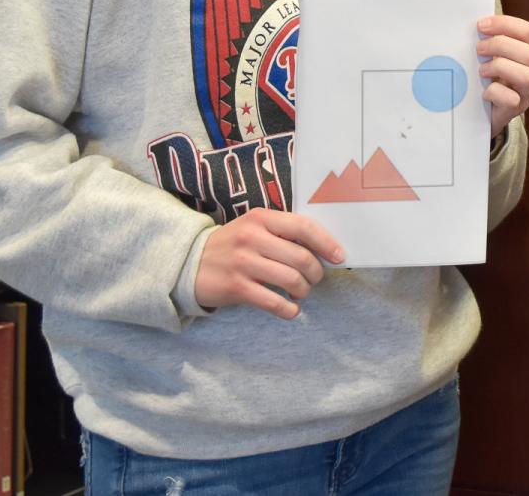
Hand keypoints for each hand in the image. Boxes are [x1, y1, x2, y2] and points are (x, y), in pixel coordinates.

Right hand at [195, 208, 344, 319]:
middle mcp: (252, 237)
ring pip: (291, 280)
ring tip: (301, 293)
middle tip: (315, 279)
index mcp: (261, 218)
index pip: (303, 227)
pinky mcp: (236, 288)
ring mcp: (243, 263)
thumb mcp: (254, 228)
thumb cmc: (233, 245)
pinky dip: (289, 310)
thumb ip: (283, 232)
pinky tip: (291, 309)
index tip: (339, 256)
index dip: (326, 242)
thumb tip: (322, 247)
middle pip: (301, 257)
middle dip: (316, 272)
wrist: (189, 263)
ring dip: (304, 291)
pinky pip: (274, 302)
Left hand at [478, 15, 528, 135]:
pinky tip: (484, 92)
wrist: (481, 111)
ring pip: (526, 76)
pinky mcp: (516, 108)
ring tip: (482, 70)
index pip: (526, 31)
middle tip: (479, 50)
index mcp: (525, 51)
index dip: (504, 24)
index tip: (481, 26)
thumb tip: (468, 26)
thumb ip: (485, 40)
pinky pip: (511, 99)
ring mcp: (526, 91)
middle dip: (499, 46)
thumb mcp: (487, 55)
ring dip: (499, 68)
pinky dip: (494, 92)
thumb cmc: (484, 77)